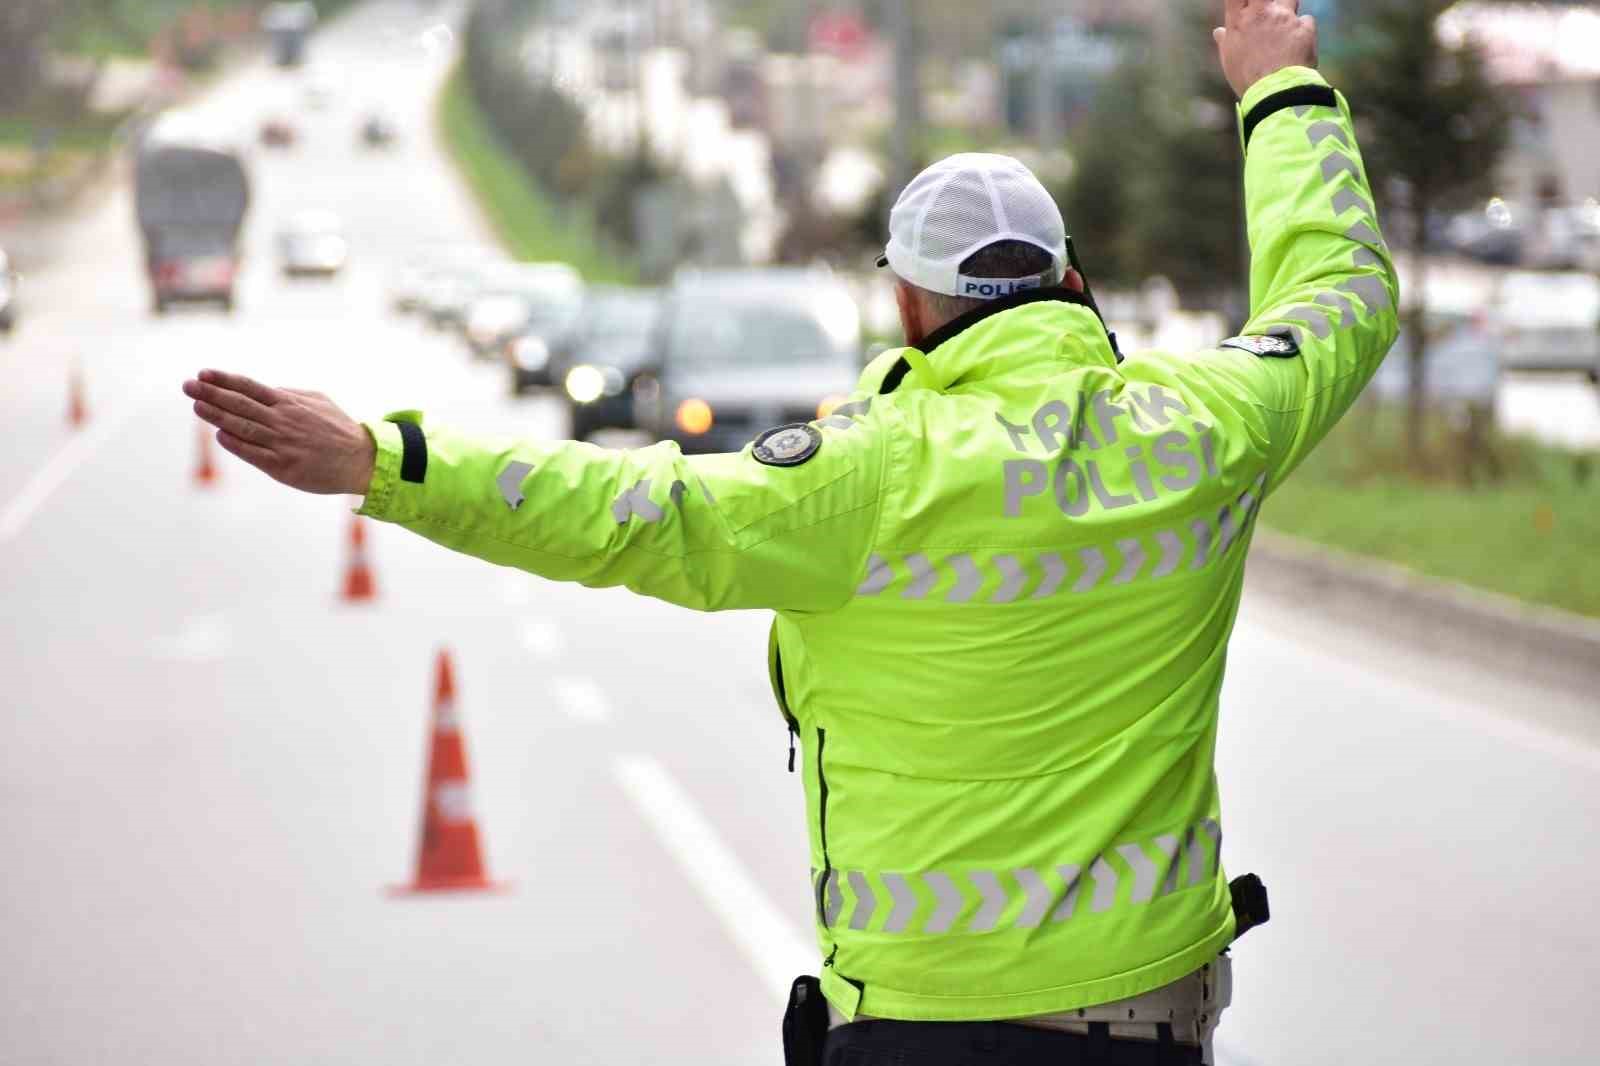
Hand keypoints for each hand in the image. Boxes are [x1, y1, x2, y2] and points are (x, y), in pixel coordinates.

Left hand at [181, 370, 374, 494]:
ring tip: (197, 405)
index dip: (224, 380)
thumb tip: (265, 389)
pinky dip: (235, 443)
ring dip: (217, 415)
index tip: (202, 373)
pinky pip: (253, 454)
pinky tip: (220, 435)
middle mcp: (283, 421)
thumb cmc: (338, 430)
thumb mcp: (318, 401)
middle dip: (211, 393)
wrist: (361, 460)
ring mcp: (282, 444)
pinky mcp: (284, 467)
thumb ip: (290, 395)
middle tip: (187, 386)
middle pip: (240, 404)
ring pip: (243, 427)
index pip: (250, 388)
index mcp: (290, 403)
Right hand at [1213, 0, 1319, 99]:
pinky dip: (1303, 30)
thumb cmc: (1247, 78)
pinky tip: (1298, 45)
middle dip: (1268, 1)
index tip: (1247, 3)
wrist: (1275, 91)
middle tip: (1269, 10)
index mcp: (1239, 20)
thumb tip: (1219, 32)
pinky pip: (1306, 21)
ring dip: (1287, 11)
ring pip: (1290, 0)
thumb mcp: (1229, 60)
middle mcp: (1261, 13)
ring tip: (1284, 30)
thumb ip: (1225, 41)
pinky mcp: (1305, 27)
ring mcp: (1285, 17)